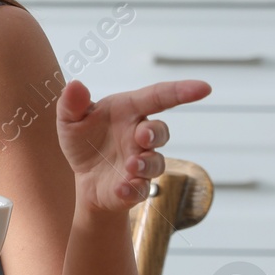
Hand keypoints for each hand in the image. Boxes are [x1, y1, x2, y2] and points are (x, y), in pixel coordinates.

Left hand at [56, 78, 212, 214]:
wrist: (83, 178)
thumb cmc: (84, 140)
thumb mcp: (69, 121)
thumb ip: (71, 104)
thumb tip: (75, 85)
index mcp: (128, 111)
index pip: (159, 97)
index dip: (181, 91)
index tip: (204, 88)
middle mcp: (140, 136)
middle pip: (160, 131)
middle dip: (155, 133)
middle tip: (142, 136)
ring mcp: (142, 162)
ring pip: (157, 162)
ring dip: (147, 164)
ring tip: (131, 165)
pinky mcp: (137, 187)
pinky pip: (141, 190)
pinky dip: (132, 189)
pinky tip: (121, 188)